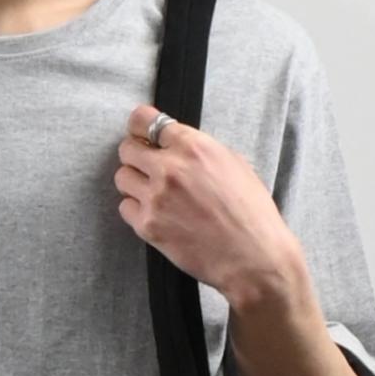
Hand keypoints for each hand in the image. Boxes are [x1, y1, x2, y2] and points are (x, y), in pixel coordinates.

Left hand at [114, 105, 304, 310]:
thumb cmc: (250, 212)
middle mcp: (170, 168)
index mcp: (193, 146)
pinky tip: (155, 214)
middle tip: (146, 166)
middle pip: (127, 149)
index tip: (140, 133)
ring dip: (133, 183)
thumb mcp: (233, 163)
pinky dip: (136, 210)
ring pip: (122, 178)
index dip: (139, 127)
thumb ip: (200, 149)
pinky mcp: (148, 226)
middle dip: (135, 155)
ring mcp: (156, 198)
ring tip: (152, 193)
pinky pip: (125, 209)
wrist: (252, 256)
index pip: (144, 120)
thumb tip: (178, 145)